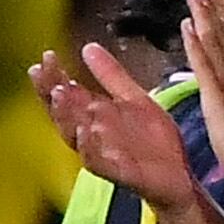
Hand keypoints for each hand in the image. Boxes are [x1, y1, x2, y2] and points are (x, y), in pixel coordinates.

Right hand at [31, 37, 203, 205]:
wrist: (180, 176)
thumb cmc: (153, 142)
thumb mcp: (136, 99)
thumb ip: (112, 76)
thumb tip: (89, 47)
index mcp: (94, 115)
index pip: (66, 94)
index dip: (53, 76)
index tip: (47, 56)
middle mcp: (92, 134)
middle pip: (63, 113)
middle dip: (50, 93)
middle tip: (43, 72)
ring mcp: (102, 153)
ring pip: (74, 136)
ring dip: (65, 115)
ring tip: (59, 93)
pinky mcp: (119, 172)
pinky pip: (97, 161)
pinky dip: (89, 147)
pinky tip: (86, 131)